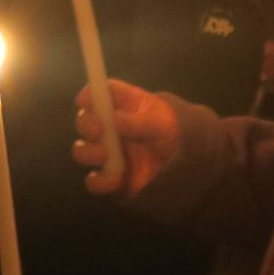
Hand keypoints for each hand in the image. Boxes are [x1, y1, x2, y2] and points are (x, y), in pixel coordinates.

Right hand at [72, 78, 178, 198]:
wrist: (191, 171)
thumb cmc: (176, 137)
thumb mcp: (165, 125)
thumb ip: (141, 121)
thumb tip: (114, 118)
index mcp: (124, 106)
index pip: (102, 93)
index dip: (90, 94)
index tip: (86, 100)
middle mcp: (111, 127)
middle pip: (86, 120)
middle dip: (86, 123)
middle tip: (98, 129)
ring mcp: (108, 153)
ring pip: (82, 150)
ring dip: (87, 151)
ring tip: (104, 154)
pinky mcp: (110, 178)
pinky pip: (94, 181)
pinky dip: (99, 181)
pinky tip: (115, 179)